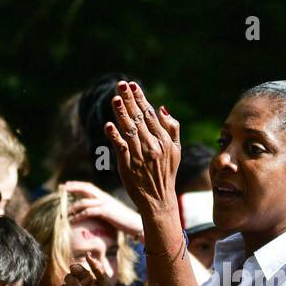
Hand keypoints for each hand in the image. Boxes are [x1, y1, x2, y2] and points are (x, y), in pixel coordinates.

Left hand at [62, 180, 144, 238]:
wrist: (136, 224)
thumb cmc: (124, 220)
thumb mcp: (111, 212)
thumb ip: (102, 209)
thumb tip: (91, 212)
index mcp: (105, 196)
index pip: (89, 187)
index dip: (77, 185)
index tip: (66, 185)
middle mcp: (104, 197)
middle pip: (85, 188)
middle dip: (73, 188)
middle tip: (61, 189)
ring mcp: (105, 204)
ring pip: (85, 201)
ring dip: (73, 207)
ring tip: (64, 213)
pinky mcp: (106, 212)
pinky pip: (89, 212)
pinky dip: (79, 216)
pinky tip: (73, 221)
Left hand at [103, 81, 181, 218]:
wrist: (159, 200)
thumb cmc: (166, 173)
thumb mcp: (176, 150)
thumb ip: (172, 128)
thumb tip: (161, 107)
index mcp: (164, 140)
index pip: (150, 115)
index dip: (140, 98)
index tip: (132, 85)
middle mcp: (153, 146)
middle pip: (138, 119)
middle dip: (129, 100)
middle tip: (121, 84)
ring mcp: (140, 156)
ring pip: (129, 130)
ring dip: (121, 114)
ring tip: (115, 99)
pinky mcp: (128, 166)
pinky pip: (120, 148)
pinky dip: (114, 136)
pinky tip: (109, 125)